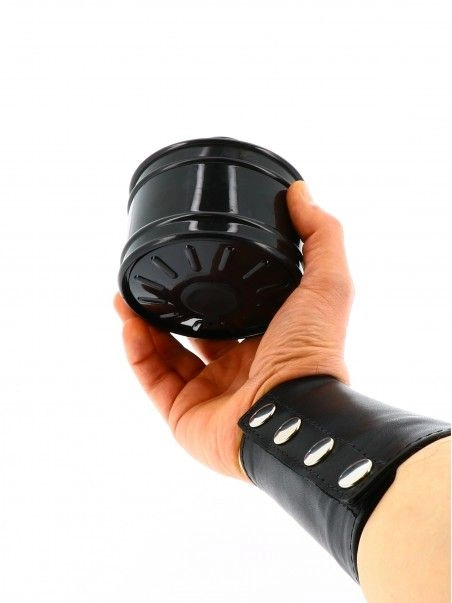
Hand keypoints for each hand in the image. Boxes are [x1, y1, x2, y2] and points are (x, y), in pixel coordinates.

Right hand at [114, 181, 353, 479]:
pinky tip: (128, 325)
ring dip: (142, 325)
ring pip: (165, 354)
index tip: (188, 257)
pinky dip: (136, 353)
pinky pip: (152, 380)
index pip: (231, 308)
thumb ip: (321, 236)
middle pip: (192, 331)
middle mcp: (237, 366)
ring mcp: (208, 393)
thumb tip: (301, 191)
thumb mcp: (327, 283)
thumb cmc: (313, 352)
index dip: (207, 284)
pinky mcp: (184, 415)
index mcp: (267, 339)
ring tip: (122, 297)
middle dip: (167, 306)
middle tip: (145, 279)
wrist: (293, 414)